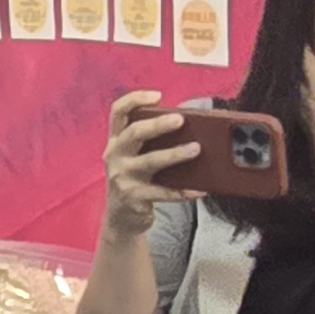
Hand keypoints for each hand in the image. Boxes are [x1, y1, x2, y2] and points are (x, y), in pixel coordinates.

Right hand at [99, 95, 202, 236]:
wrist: (121, 218)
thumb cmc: (134, 180)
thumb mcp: (133, 157)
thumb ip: (149, 141)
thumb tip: (188, 128)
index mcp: (116, 140)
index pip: (118, 112)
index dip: (135, 99)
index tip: (157, 95)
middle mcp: (115, 155)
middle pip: (134, 133)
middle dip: (157, 125)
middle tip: (180, 120)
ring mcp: (123, 177)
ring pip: (150, 161)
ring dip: (175, 154)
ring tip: (196, 149)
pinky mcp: (134, 197)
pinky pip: (162, 192)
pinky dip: (182, 191)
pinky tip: (199, 189)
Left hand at [303, 49, 314, 204]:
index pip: (307, 64)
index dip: (303, 45)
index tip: (297, 28)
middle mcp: (309, 103)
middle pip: (297, 73)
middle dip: (295, 56)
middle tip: (292, 38)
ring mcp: (307, 115)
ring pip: (296, 86)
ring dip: (296, 71)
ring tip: (295, 56)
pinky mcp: (310, 125)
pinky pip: (299, 98)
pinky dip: (299, 86)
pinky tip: (304, 85)